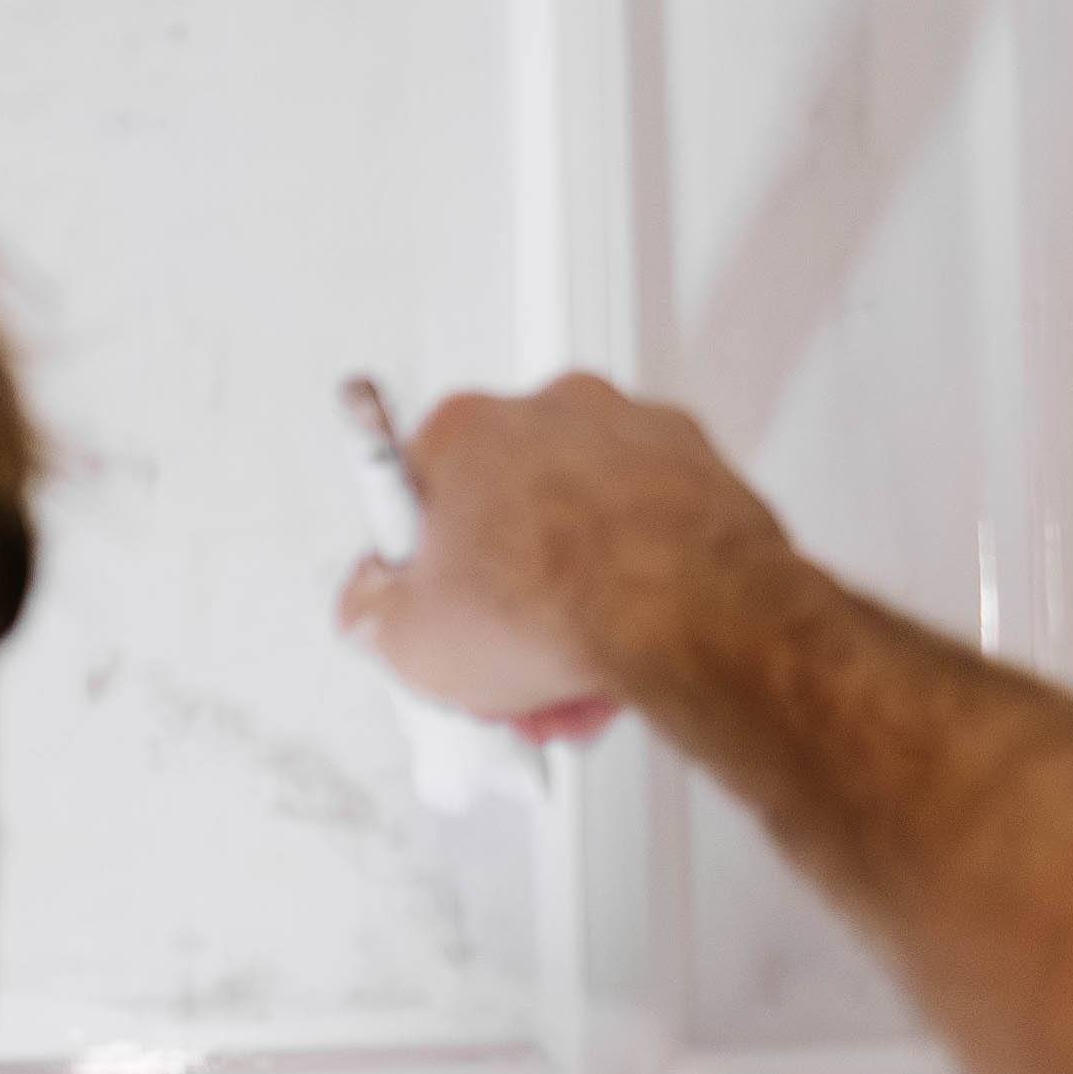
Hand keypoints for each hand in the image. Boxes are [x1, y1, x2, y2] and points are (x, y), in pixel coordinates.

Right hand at [338, 372, 810, 738]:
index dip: (418, 560)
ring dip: (570, 590)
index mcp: (466, 429)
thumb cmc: (563, 611)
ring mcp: (633, 432)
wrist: (695, 622)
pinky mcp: (702, 466)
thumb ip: (370, 610)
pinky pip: (649, 525)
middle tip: (502, 644)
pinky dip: (637, 577)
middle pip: (504, 504)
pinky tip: (623, 639)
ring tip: (569, 663)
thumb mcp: (406, 642)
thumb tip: (373, 606)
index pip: (412, 489)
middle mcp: (552, 409)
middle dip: (503, 583)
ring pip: (580, 518)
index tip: (429, 591)